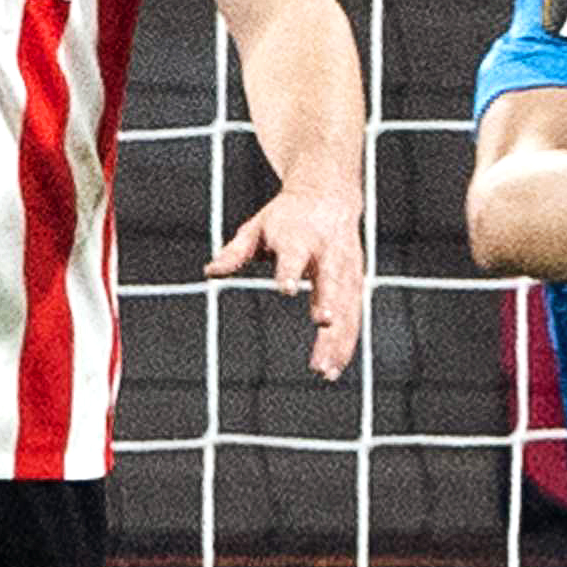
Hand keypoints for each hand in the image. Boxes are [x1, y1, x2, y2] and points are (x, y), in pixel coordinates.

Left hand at [202, 185, 370, 377]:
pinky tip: (334, 368)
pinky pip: (354, 317)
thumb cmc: (285, 216)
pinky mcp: (357, 283)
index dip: (290, 271)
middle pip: (331, 282)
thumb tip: (209, 271)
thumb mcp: (256, 228)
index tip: (285, 289)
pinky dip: (346, 343)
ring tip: (324, 371)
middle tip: (322, 327)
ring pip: (347, 307)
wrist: (329, 195)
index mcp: (300, 237)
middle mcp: (328, 253)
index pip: (294, 255)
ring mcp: (347, 269)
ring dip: (338, 339)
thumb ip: (235, 252)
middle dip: (329, 304)